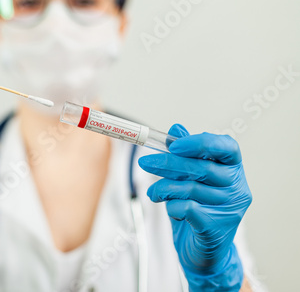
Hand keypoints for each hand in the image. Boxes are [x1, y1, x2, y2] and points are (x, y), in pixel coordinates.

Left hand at [138, 124, 251, 290]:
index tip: (174, 145)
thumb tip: (176, 128)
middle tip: (145, 162)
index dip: (200, 142)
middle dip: (168, 164)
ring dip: (164, 188)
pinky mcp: (215, 228)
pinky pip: (186, 208)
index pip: (227, 147)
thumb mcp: (191, 180)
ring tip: (154, 193)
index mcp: (233, 171)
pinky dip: (171, 206)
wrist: (203, 253)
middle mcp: (237, 188)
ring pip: (190, 188)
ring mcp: (229, 209)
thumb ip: (186, 155)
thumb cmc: (198, 211)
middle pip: (202, 168)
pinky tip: (169, 208)